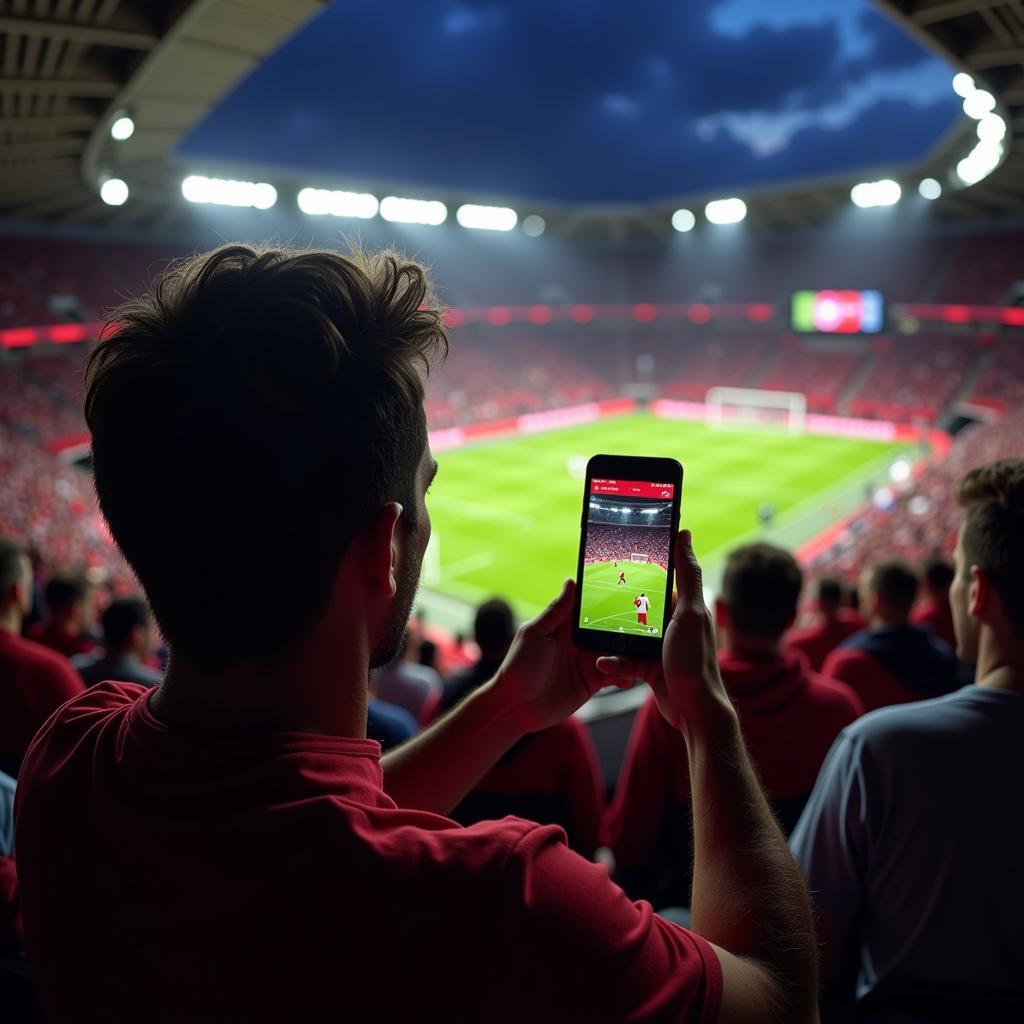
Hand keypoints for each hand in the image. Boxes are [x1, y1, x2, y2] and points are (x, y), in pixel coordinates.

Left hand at [487, 578, 631, 733]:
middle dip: (626, 625)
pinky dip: (625, 674)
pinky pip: (616, 674)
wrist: (516, 706)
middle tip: (644, 623)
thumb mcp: (535, 633)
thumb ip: (556, 611)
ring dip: (629, 651)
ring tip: (641, 652)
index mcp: (565, 624)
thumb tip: (571, 581)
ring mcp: (588, 660)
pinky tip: (628, 676)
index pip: (590, 606)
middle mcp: (580, 640)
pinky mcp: (594, 681)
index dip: (607, 598)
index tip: (627, 587)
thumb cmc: (519, 665)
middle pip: (610, 628)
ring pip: (617, 651)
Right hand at [596, 530, 731, 737]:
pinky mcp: (647, 666)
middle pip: (637, 604)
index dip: (642, 565)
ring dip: (609, 637)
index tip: (619, 554)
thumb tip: (685, 533)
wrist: (693, 710)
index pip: (661, 577)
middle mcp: (671, 623)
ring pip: (625, 633)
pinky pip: (623, 658)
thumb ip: (687, 573)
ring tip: (590, 632)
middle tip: (594, 594)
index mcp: (684, 606)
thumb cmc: (695, 660)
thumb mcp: (691, 612)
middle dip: (616, 602)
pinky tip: (601, 662)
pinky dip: (613, 661)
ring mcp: (658, 645)